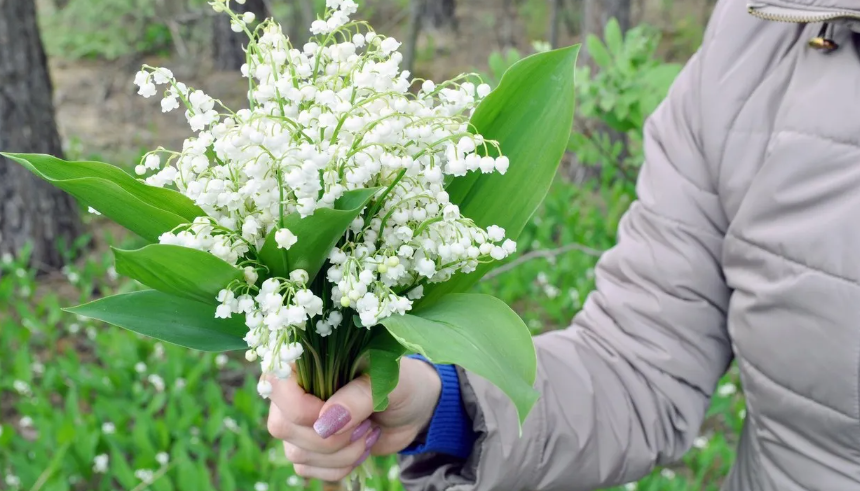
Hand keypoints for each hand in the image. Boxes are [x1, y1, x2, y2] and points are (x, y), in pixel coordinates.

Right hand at [266, 357, 441, 480]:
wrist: (415, 408)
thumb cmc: (401, 381)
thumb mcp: (387, 379)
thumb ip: (358, 396)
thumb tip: (326, 423)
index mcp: (307, 360)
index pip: (275, 384)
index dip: (301, 407)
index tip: (339, 413)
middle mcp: (295, 391)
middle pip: (283, 425)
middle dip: (330, 436)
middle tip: (365, 423)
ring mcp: (300, 422)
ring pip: (296, 453)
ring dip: (340, 453)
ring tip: (368, 432)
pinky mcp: (311, 448)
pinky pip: (307, 469)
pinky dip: (340, 466)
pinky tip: (361, 447)